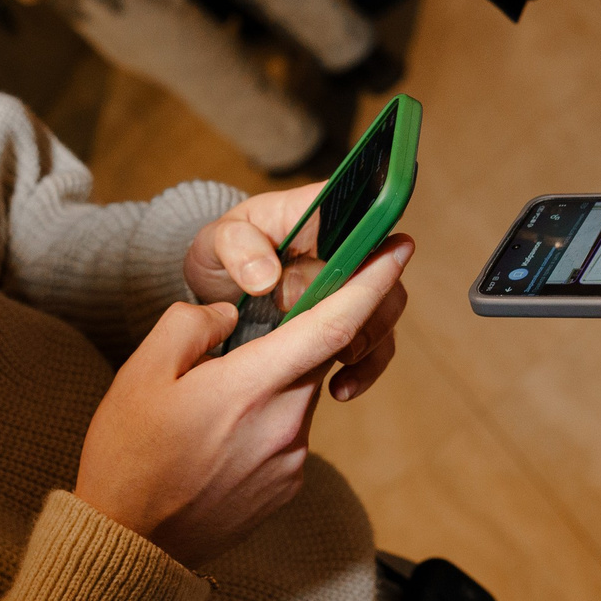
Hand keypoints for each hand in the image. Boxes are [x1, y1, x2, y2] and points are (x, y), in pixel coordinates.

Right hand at [78, 236, 415, 566]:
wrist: (131, 546)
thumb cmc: (129, 458)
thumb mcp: (141, 374)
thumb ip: (192, 325)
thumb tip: (229, 316)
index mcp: (252, 387)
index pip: (333, 324)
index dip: (371, 282)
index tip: (398, 250)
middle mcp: (286, 424)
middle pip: (315, 357)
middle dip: (297, 335)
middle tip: (244, 340)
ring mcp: (292, 461)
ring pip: (298, 395)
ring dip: (271, 383)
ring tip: (209, 409)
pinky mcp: (288, 487)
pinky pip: (288, 433)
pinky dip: (264, 421)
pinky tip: (216, 443)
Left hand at [184, 185, 407, 402]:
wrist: (217, 290)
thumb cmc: (222, 253)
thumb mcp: (216, 242)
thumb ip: (237, 248)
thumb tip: (268, 277)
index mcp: (317, 212)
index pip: (361, 214)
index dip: (363, 246)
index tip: (344, 279)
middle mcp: (346, 247)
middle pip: (383, 269)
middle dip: (366, 305)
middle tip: (336, 332)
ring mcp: (351, 287)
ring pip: (385, 309)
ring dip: (368, 341)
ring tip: (339, 365)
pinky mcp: (349, 323)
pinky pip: (374, 347)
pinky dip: (364, 369)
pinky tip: (340, 389)